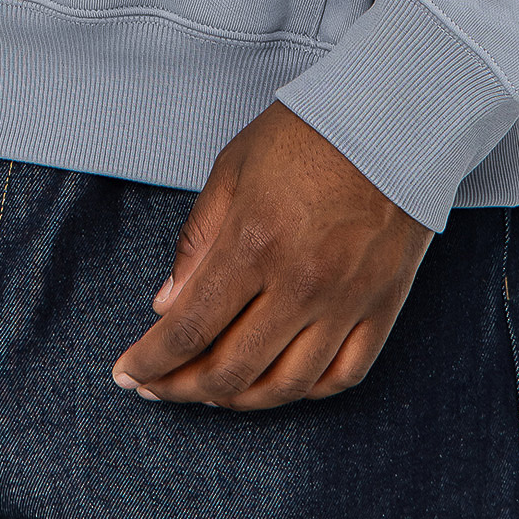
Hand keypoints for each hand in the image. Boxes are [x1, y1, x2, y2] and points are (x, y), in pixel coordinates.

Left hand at [110, 101, 432, 408]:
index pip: (189, 329)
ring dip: (239, 401)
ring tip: (211, 393)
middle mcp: (299, 284)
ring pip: (285, 387)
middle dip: (182, 388)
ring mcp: (344, 302)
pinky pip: (342, 377)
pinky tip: (279, 383)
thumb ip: (196, 241)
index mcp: (253, 243)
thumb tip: (165, 306)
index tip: (128, 374)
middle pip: (231, 370)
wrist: (389, 118)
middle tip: (159, 387)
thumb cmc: (305, 134)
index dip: (152, 362)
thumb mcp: (232, 169)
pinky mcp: (381, 307)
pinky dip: (305, 392)